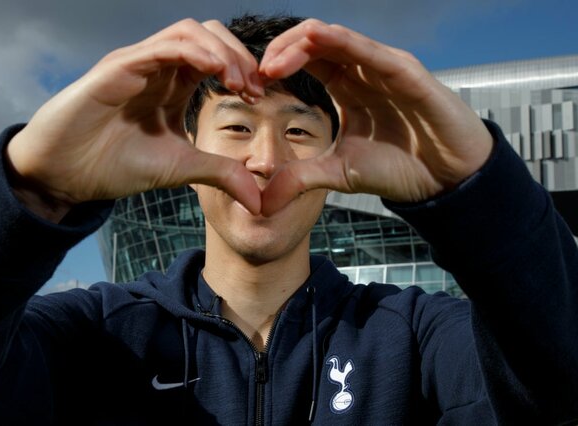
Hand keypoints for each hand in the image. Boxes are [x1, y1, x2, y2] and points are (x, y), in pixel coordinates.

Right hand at [6, 19, 264, 221]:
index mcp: (173, 85)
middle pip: (208, 36)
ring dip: (221, 51)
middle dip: (238, 55)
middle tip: (254, 87)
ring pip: (188, 32)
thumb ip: (220, 174)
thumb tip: (258, 201)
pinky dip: (194, 52)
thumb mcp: (181, 169)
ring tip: (238, 81)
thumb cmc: (115, 166)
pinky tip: (216, 71)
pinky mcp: (118, 66)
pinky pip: (163, 46)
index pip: (217, 58)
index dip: (243, 71)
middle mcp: (158, 68)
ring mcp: (138, 63)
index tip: (259, 98)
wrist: (65, 176)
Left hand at [259, 19, 492, 215]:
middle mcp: (362, 70)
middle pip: (313, 41)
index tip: (250, 86)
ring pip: (336, 37)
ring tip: (271, 64)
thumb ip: (300, 177)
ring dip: (299, 44)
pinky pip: (369, 50)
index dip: (276, 65)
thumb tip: (261, 200)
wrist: (444, 180)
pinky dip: (341, 42)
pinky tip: (313, 40)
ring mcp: (384, 67)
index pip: (306, 59)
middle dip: (279, 51)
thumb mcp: (337, 173)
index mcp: (346, 86)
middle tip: (254, 74)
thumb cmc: (398, 167)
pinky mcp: (406, 72)